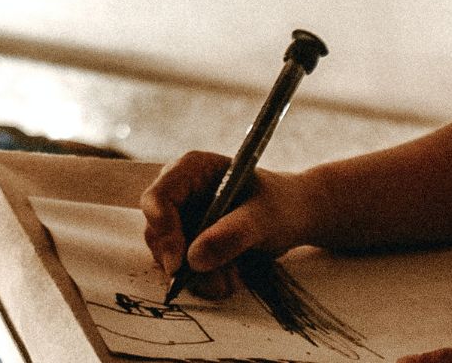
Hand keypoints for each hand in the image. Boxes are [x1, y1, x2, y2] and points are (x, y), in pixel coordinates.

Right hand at [140, 150, 318, 298]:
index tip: (180, 263)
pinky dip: (207, 281)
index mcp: (191, 170)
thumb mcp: (265, 216)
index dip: (163, 230)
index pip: (157, 198)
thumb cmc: (280, 204)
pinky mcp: (188, 244)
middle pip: (157, 234)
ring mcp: (181, 220)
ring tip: (236, 275)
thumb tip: (194, 259)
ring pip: (169, 258)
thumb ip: (233, 233)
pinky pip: (184, 272)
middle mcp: (180, 194)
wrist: (294, 217)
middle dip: (185, 263)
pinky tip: (235, 275)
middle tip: (220, 279)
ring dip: (201, 276)